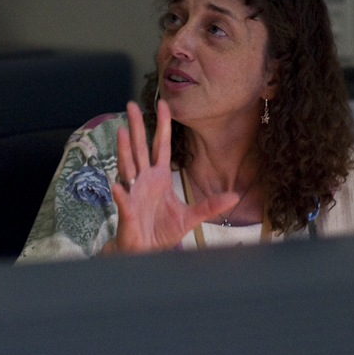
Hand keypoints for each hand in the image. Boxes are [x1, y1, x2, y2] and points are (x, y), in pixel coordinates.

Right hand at [101, 100, 238, 254]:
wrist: (144, 250)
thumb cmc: (162, 231)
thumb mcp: (190, 217)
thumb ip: (210, 206)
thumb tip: (235, 196)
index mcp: (159, 177)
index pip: (161, 146)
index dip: (162, 125)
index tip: (163, 104)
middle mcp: (143, 179)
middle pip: (140, 148)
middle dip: (136, 127)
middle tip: (131, 105)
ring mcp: (133, 192)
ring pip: (127, 167)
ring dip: (124, 150)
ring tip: (122, 132)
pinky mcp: (127, 211)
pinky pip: (123, 200)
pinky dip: (120, 193)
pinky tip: (118, 187)